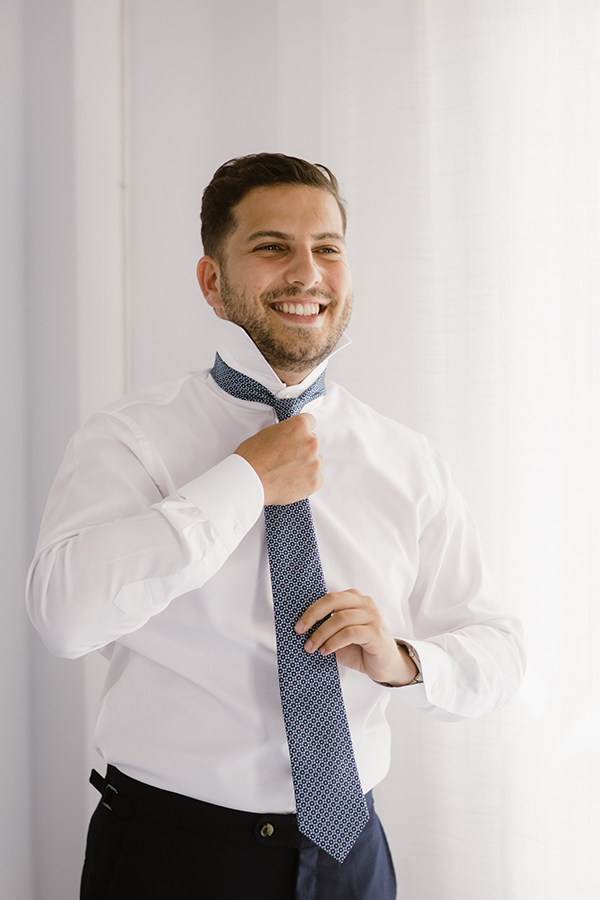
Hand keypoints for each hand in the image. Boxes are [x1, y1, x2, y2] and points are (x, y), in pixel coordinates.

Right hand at [234, 413, 322, 505]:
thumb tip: (291, 437)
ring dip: (305, 465)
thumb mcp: (268, 432)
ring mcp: (314, 463)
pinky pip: (317, 479)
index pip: (310, 421)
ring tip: (286, 471)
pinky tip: (292, 481)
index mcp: (299, 426)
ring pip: (315, 461)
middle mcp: (311, 442)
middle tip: (285, 457)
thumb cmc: (252, 457)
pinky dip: (307, 481)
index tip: (296, 436)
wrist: (248, 481)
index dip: (300, 430)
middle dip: (302, 449)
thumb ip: (286, 432)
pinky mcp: (314, 481)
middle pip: (313, 443)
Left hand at [295, 589, 418, 685]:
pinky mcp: (376, 633)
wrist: (387, 666)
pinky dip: (334, 642)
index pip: (329, 598)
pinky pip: (350, 633)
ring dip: (322, 634)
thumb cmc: (361, 649)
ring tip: (312, 647)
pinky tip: (326, 651)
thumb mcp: (340, 635)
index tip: (298, 625)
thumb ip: (327, 627)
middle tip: (300, 631)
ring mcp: (373, 616)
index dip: (311, 610)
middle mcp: (366, 603)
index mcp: (355, 599)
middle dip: (313, 616)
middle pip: (333, 601)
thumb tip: (303, 627)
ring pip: (340, 618)